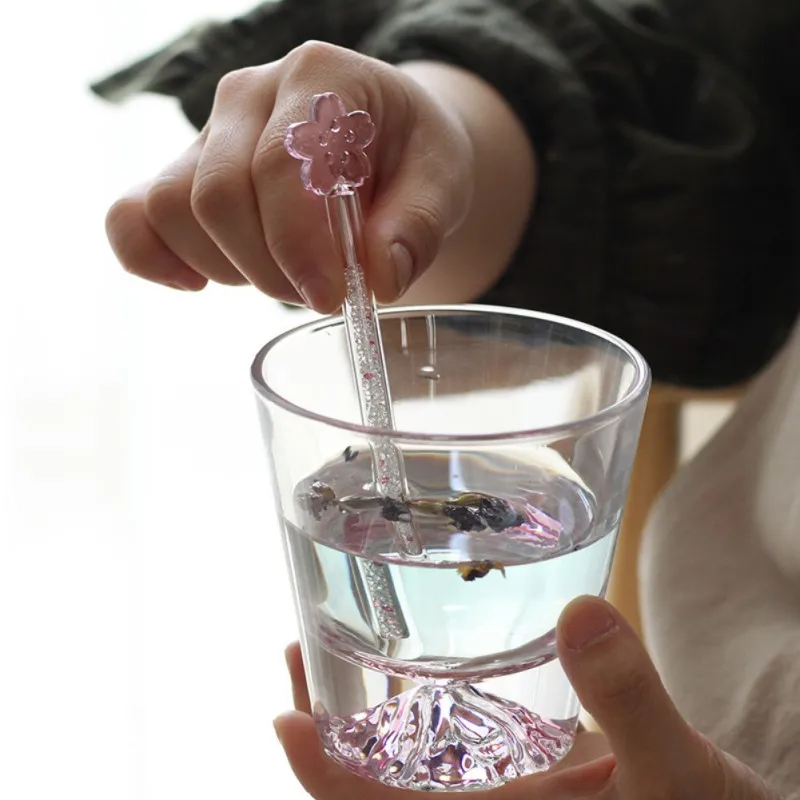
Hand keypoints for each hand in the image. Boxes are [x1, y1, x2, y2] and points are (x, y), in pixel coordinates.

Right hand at [105, 41, 473, 310]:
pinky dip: (152, 258)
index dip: (297, 243)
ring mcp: (209, 131)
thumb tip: (379, 276)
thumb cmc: (412, 159)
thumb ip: (419, 226)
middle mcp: (250, 93)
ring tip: (282, 277)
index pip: (279, 164)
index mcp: (319, 78)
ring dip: (227, 268)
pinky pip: (132, 214)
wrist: (387, 145)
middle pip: (219, 194)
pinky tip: (197, 283)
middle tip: (320, 295)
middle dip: (268, 268)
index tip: (330, 296)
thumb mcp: (443, 182)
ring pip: (172, 208)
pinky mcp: (184, 170)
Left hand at [275, 597, 780, 798]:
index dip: (324, 777)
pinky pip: (448, 749)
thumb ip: (630, 701)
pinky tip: (414, 663)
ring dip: (362, 712)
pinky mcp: (522, 775)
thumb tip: (581, 614)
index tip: (285, 719)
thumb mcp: (675, 775)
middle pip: (375, 787)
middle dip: (327, 729)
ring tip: (333, 642)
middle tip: (298, 651)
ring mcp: (500, 797)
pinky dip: (417, 709)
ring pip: (407, 765)